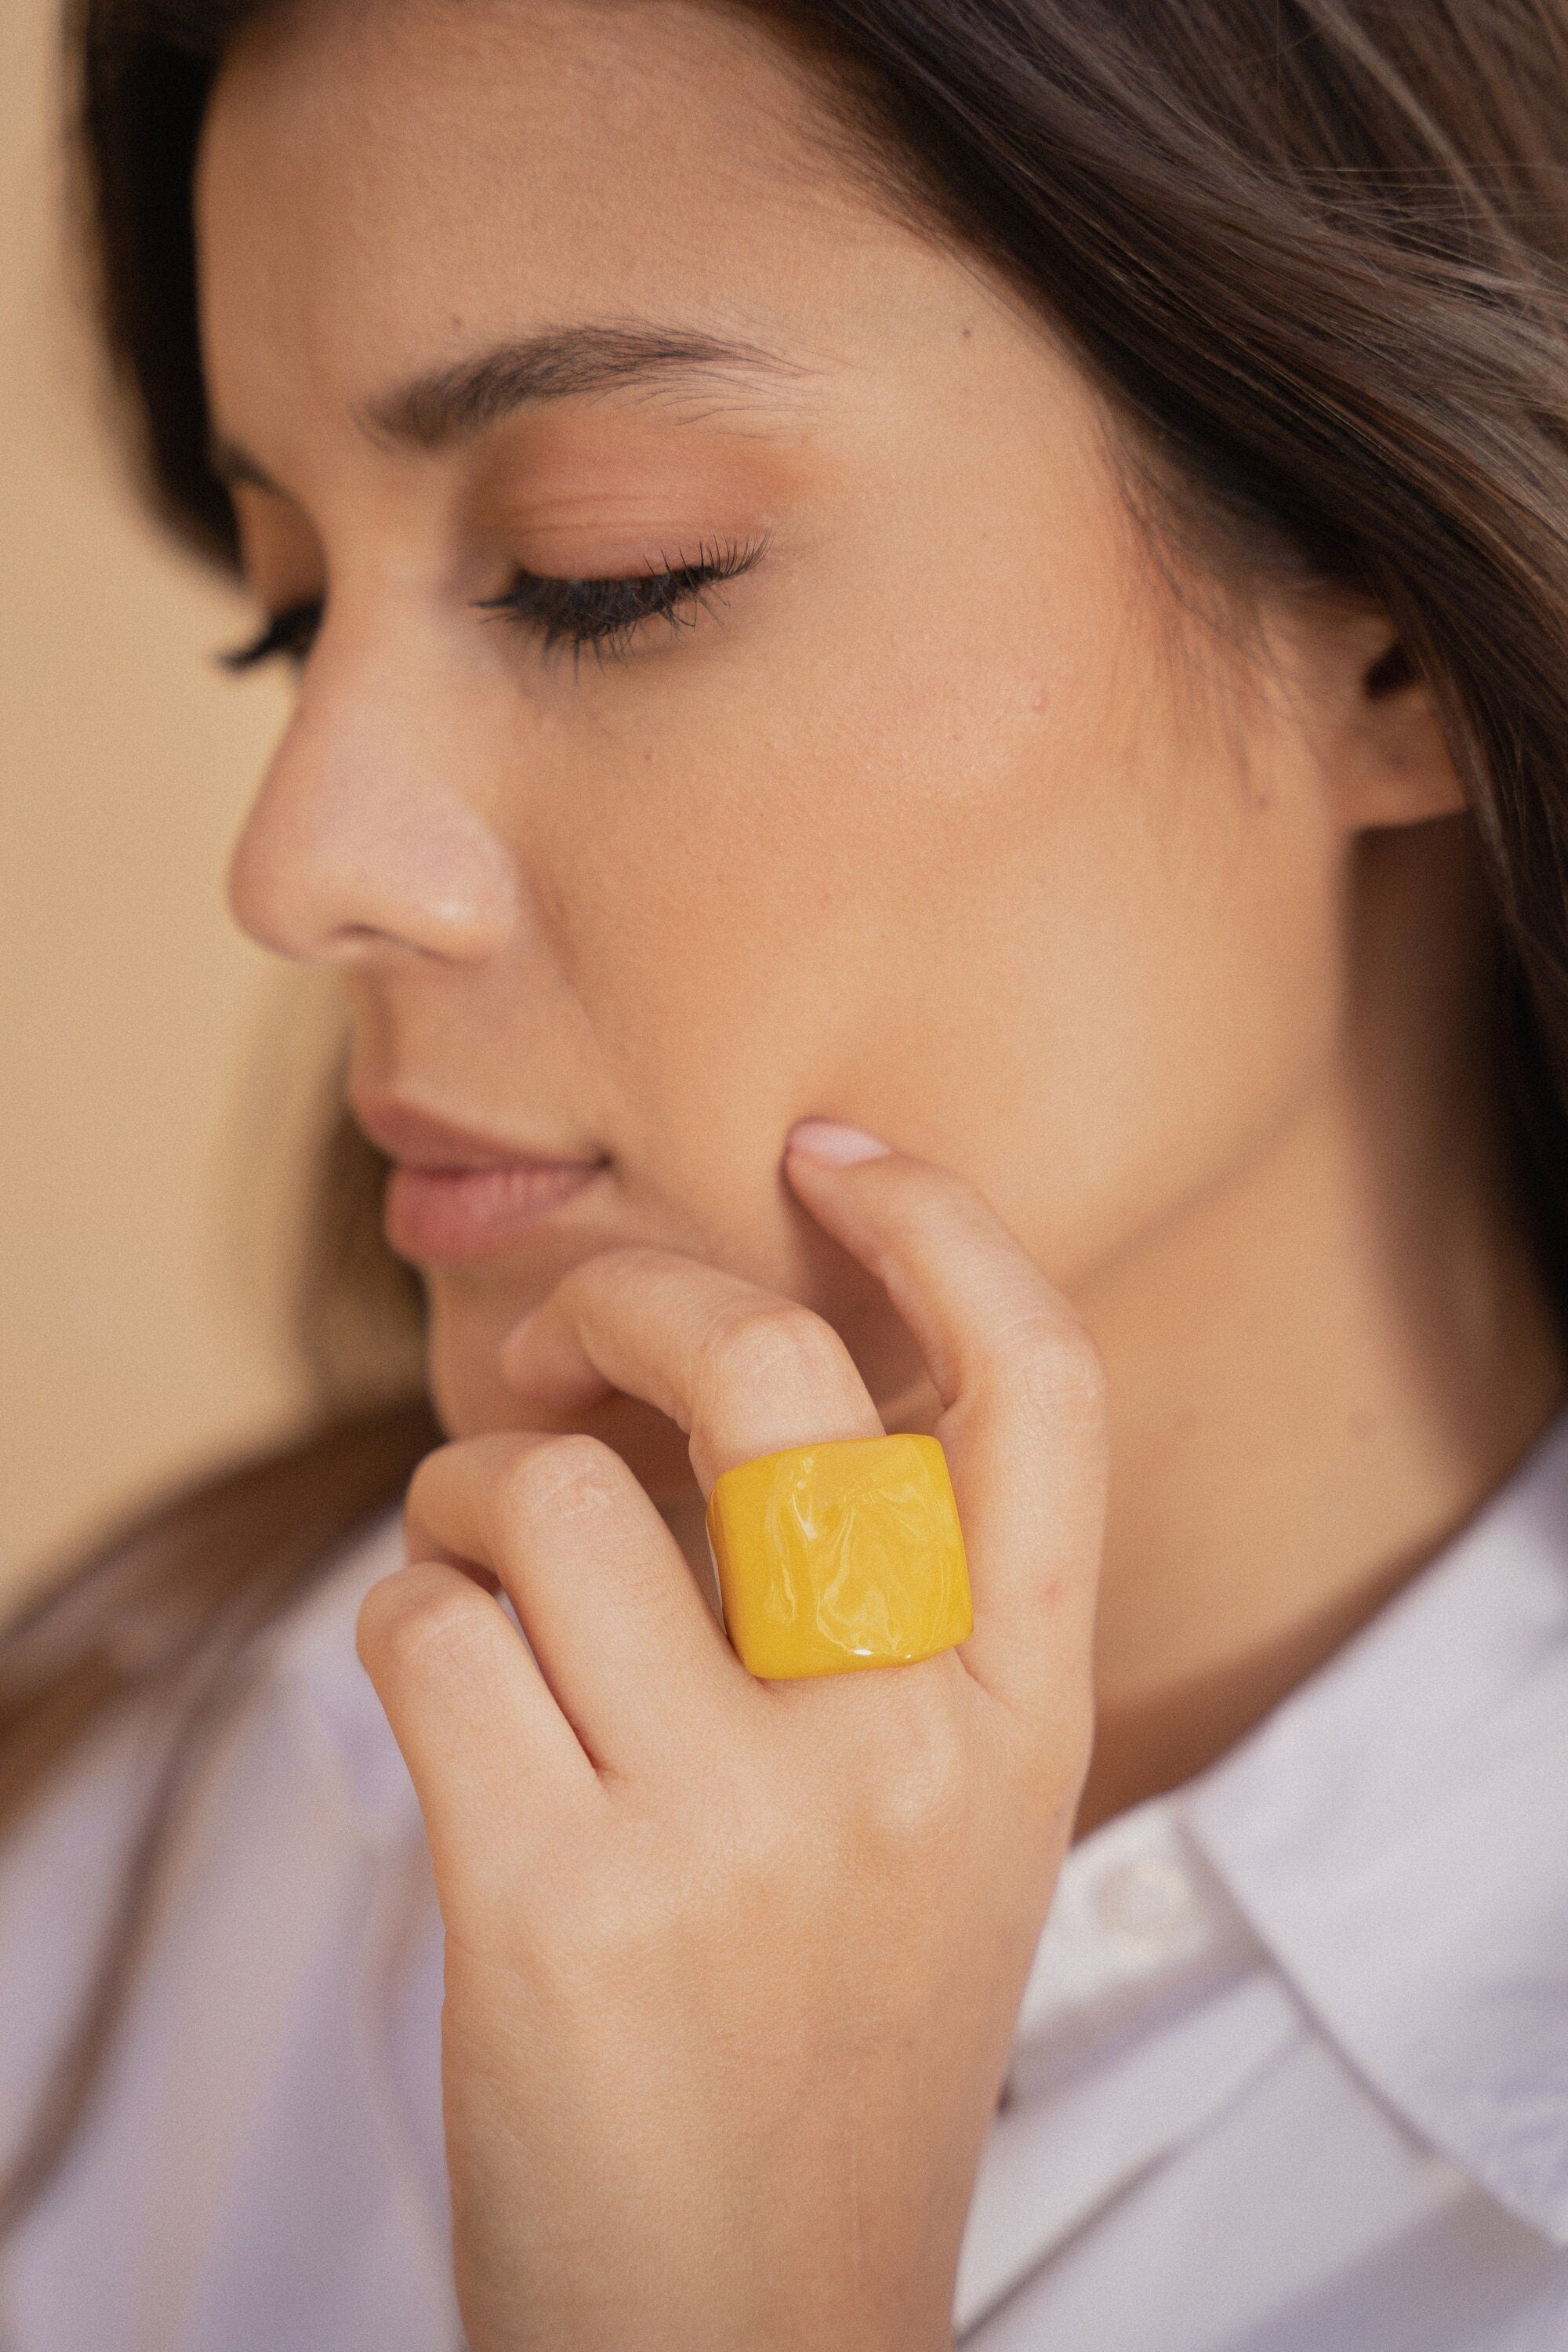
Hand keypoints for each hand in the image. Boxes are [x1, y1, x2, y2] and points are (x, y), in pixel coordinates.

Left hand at [357, 1132, 1106, 2351]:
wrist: (750, 2334)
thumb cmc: (818, 2041)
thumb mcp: (927, 1821)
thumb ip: (872, 1618)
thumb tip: (687, 1380)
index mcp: (1024, 1714)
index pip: (1039, 1389)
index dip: (944, 1228)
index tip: (829, 1156)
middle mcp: (907, 1747)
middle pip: (764, 1372)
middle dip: (626, 1300)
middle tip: (567, 1345)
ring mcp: (741, 1824)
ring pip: (548, 1494)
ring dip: (467, 1496)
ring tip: (472, 1567)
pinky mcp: (562, 1902)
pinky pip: (429, 1630)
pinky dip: (402, 1624)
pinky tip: (438, 1692)